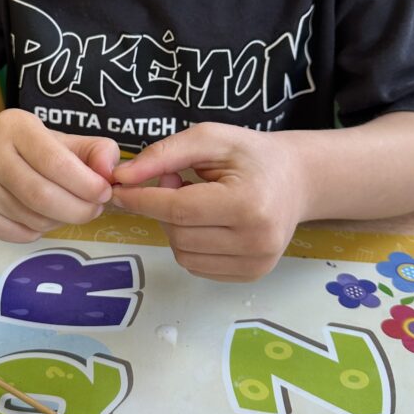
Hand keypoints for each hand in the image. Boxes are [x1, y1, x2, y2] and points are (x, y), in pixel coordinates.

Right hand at [0, 109, 119, 240]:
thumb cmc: (25, 150)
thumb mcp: (60, 141)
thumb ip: (95, 151)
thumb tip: (111, 171)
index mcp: (14, 126)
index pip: (56, 162)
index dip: (86, 184)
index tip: (104, 193)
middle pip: (43, 196)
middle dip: (79, 209)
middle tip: (94, 210)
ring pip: (32, 218)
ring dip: (60, 221)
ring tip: (66, 209)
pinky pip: (18, 234)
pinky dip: (39, 232)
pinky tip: (41, 217)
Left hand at [110, 123, 306, 281]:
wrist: (296, 178)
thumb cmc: (252, 155)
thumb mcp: (210, 138)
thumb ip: (163, 154)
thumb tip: (122, 177)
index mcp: (249, 204)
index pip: (179, 210)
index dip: (142, 200)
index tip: (117, 189)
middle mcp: (257, 241)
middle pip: (178, 234)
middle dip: (164, 208)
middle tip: (177, 181)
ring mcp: (257, 263)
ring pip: (184, 255)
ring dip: (176, 228)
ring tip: (195, 200)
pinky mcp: (252, 274)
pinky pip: (198, 266)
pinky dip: (190, 244)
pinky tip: (206, 221)